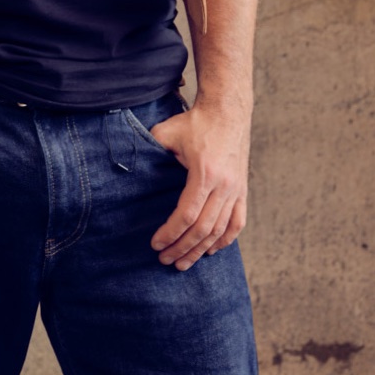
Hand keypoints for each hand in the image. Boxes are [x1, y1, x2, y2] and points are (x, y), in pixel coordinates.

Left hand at [148, 99, 250, 268]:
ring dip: (201, 249)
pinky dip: (225, 240)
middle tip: (165, 260)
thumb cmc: (195, 122)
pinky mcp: (243, 189)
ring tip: (184, 263)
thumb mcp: (166, 132)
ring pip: (220, 230)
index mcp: (205, 173)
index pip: (187, 214)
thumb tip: (132, 166)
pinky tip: (211, 250)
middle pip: (203, 228)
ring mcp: (237, 189)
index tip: (156, 244)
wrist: (228, 111)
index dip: (170, 233)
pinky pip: (237, 222)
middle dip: (182, 248)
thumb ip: (150, 151)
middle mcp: (225, 185)